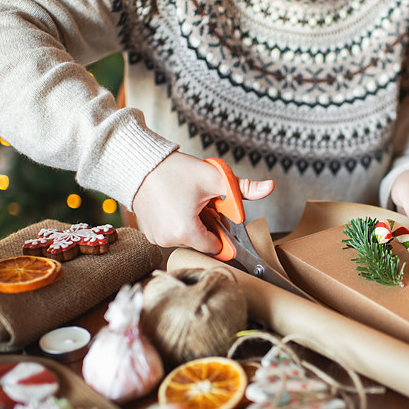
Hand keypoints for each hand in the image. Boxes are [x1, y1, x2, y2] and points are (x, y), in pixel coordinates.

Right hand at [132, 151, 273, 252]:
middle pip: (201, 242)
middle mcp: (168, 240)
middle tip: (200, 203)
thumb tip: (270, 187)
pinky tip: (173, 204)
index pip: (215, 246)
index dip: (221, 230)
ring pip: (186, 238)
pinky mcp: (148, 233)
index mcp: (186, 231)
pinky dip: (176, 223)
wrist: (139, 162)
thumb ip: (245, 187)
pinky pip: (171, 234)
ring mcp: (156, 238)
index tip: (217, 215)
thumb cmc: (174, 170)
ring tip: (185, 201)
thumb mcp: (214, 178)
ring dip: (191, 224)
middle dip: (206, 225)